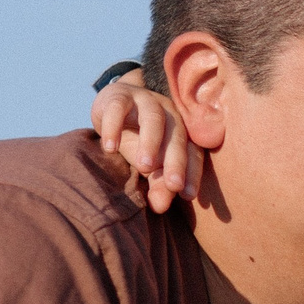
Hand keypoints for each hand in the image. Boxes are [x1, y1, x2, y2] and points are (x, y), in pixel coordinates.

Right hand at [89, 71, 202, 213]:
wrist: (115, 102)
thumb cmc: (137, 137)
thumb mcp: (148, 162)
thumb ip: (157, 182)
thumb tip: (160, 207)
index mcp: (181, 132)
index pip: (193, 152)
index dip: (192, 172)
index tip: (188, 195)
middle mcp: (169, 115)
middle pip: (177, 137)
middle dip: (176, 162)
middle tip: (173, 185)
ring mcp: (146, 101)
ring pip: (154, 119)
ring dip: (151, 143)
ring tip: (144, 166)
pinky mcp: (119, 96)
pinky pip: (118, 109)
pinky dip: (114, 127)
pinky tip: (109, 148)